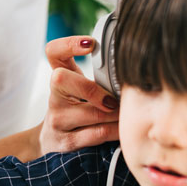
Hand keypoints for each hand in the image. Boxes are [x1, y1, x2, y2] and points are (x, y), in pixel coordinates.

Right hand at [37, 36, 119, 155]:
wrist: (53, 142)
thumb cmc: (76, 109)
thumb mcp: (80, 89)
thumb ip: (98, 75)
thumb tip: (133, 68)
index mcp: (59, 76)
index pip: (53, 51)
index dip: (68, 44)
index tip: (91, 44)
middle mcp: (54, 96)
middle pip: (61, 79)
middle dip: (92, 89)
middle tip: (112, 98)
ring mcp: (57, 119)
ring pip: (90, 112)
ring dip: (115, 113)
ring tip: (127, 113)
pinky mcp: (66, 141)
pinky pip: (97, 134)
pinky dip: (115, 130)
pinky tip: (123, 128)